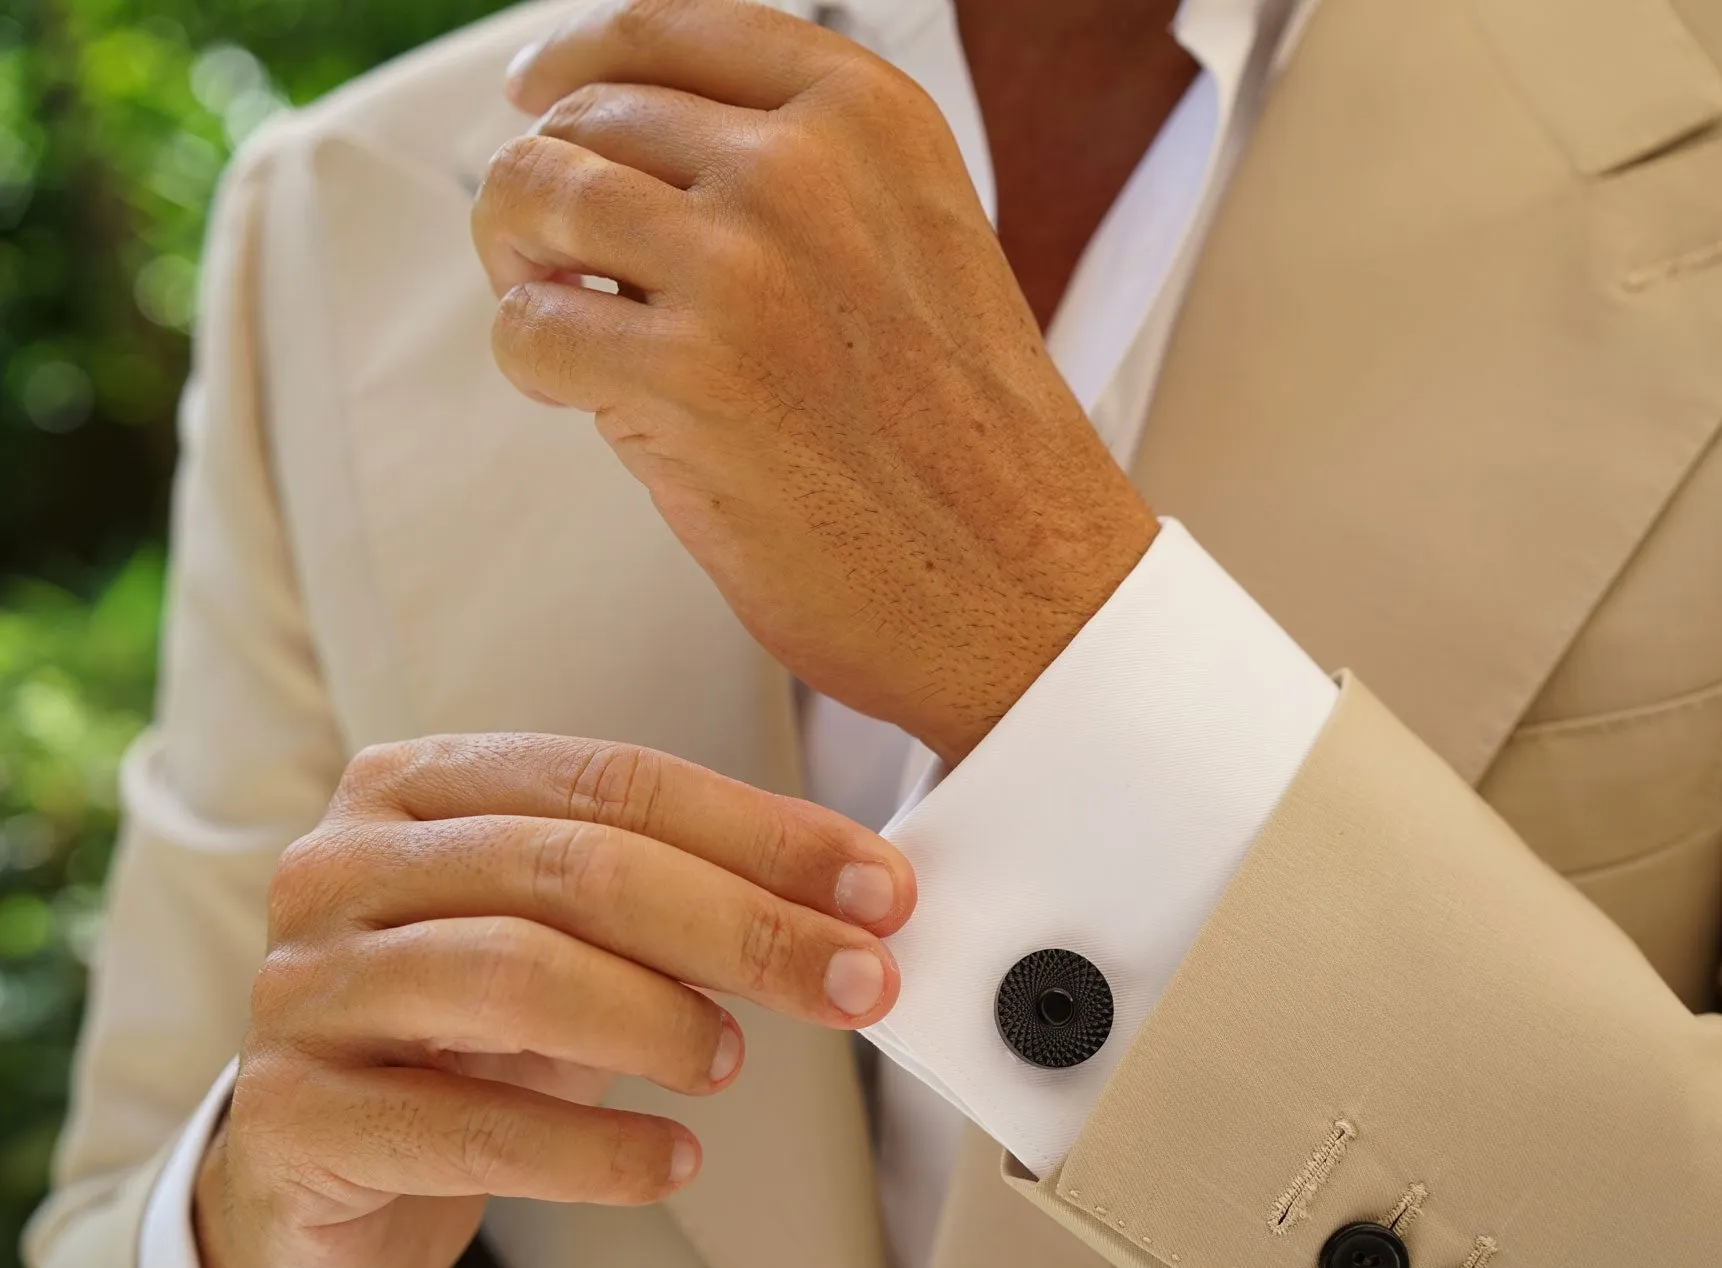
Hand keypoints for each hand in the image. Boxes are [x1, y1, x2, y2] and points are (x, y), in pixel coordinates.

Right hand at [195, 734, 911, 1267]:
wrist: (323, 1166)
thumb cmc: (467, 1028)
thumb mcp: (569, 937)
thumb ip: (679, 898)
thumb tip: (849, 904)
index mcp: (419, 784)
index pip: (615, 782)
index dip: (762, 834)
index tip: (877, 889)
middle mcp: (345, 864)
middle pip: (577, 869)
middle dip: (743, 926)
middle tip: (853, 980)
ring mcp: (305, 986)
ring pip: (517, 976)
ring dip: (660, 1022)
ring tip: (729, 1063)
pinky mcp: (290, 1113)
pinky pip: (469, 1126)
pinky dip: (595, 1150)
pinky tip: (670, 1161)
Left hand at [473, 0, 1158, 765]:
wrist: (1023, 580)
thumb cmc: (964, 434)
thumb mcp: (911, 237)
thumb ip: (797, 171)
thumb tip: (625, 145)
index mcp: (866, 115)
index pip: (666, 29)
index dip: (577, 63)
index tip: (541, 96)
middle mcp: (801, 167)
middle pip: (581, 117)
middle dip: (547, 190)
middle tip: (554, 261)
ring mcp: (740, 267)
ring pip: (530, 196)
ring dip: (519, 264)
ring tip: (563, 320)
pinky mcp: (686, 378)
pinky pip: (526, 328)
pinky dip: (533, 363)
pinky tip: (590, 395)